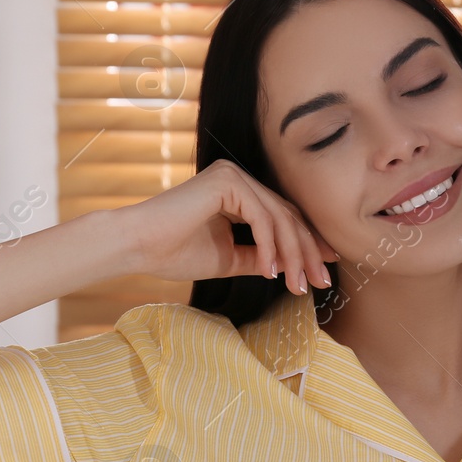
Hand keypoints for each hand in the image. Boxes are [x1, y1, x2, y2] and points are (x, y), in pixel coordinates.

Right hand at [112, 159, 337, 293]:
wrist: (137, 246)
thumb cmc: (173, 252)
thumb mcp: (228, 259)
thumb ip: (260, 258)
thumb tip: (292, 266)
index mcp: (238, 192)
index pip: (282, 218)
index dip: (306, 245)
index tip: (323, 270)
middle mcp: (238, 178)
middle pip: (286, 216)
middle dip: (307, 252)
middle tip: (321, 282)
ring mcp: (233, 176)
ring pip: (278, 218)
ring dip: (293, 255)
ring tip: (298, 285)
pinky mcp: (227, 181)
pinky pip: (261, 217)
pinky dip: (269, 247)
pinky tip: (270, 271)